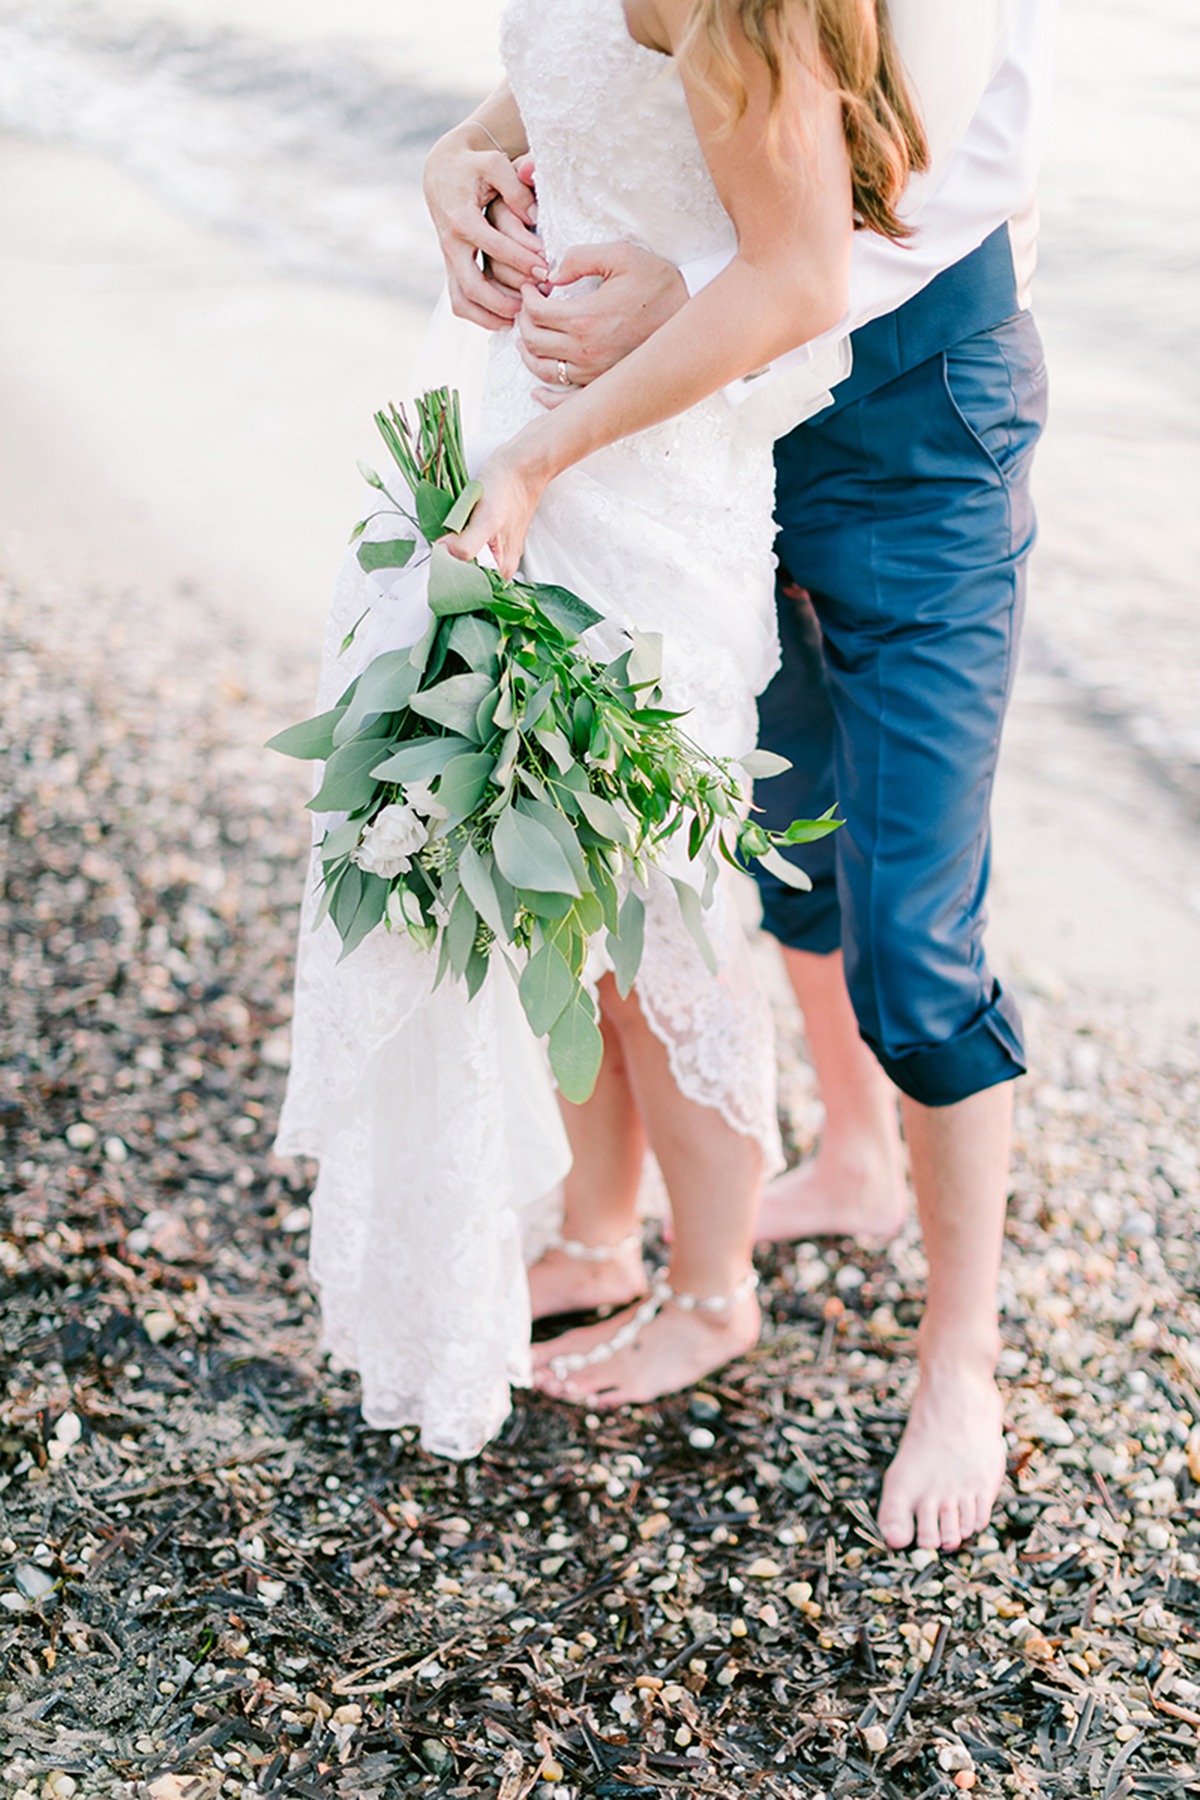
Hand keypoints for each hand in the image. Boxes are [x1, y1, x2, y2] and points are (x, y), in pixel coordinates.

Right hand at [424, 130, 545, 329]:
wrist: (442, 170)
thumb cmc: (474, 166)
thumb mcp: (495, 164)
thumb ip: (516, 188)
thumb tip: (533, 216)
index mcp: (463, 219)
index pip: (495, 248)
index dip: (522, 261)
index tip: (546, 270)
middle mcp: (452, 243)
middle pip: (474, 285)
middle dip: (504, 300)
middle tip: (532, 305)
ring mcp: (449, 258)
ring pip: (462, 300)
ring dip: (488, 317)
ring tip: (517, 321)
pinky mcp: (451, 266)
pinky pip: (458, 300)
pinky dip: (478, 315)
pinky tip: (503, 319)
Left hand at [440, 437, 549, 581]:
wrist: (520, 466)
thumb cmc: (508, 490)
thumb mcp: (487, 519)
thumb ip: (466, 544)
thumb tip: (443, 556)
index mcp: (501, 569)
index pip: (467, 587)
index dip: (449, 576)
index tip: (437, 561)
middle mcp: (498, 565)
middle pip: (464, 575)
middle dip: (448, 562)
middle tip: (442, 543)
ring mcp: (492, 550)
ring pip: (462, 560)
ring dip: (451, 549)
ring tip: (450, 533)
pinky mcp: (486, 536)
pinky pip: (465, 545)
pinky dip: (456, 537)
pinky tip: (455, 527)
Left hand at [514, 242, 687, 401]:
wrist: (693, 317)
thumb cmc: (660, 285)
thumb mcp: (622, 256)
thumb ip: (580, 258)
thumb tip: (551, 274)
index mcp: (584, 319)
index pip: (535, 312)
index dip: (526, 297)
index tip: (531, 289)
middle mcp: (585, 352)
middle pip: (534, 341)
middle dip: (524, 322)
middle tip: (528, 309)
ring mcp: (594, 374)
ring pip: (543, 371)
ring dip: (528, 354)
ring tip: (529, 338)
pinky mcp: (605, 386)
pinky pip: (566, 402)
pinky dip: (546, 398)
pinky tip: (537, 391)